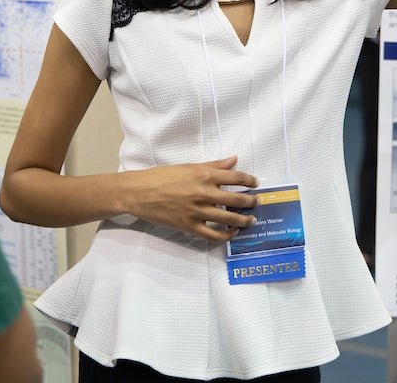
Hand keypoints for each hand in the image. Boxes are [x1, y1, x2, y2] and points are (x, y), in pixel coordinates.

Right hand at [122, 156, 258, 241]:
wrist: (139, 192)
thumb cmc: (162, 176)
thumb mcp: (189, 166)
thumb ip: (213, 165)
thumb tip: (234, 160)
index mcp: (204, 175)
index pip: (236, 178)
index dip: (249, 181)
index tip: (255, 184)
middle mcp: (204, 193)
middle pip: (236, 200)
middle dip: (251, 202)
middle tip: (257, 203)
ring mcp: (197, 212)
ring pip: (228, 219)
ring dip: (244, 220)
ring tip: (251, 220)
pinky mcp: (189, 227)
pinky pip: (213, 235)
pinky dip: (226, 236)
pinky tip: (232, 232)